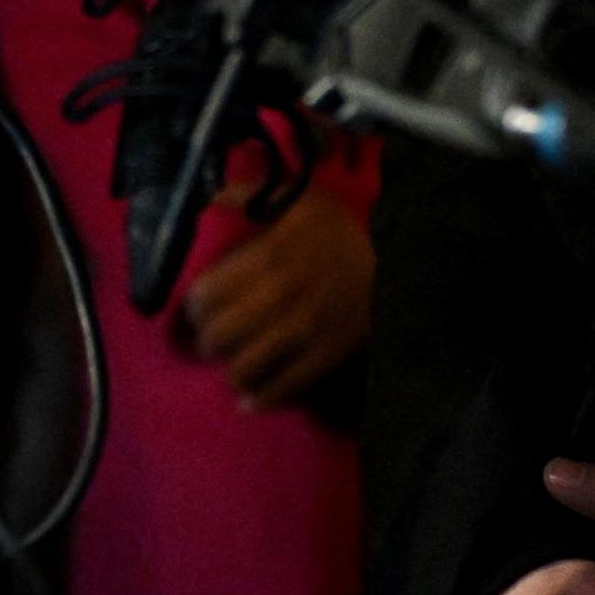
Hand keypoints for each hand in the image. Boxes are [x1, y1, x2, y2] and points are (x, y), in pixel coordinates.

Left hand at [179, 180, 371, 408]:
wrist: (401, 260)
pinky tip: (250, 399)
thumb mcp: (300, 198)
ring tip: (231, 363)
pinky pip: (283, 387)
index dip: (193, 305)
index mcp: (269, 256)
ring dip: (231, 369)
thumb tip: (211, 199)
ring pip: (244, 367)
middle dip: (207, 339)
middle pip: (219, 335)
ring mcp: (304, 331)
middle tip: (210, 336)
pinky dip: (261, 398)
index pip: (207, 293)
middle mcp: (281, 297)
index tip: (196, 306)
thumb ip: (252, 195)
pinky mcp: (326, 356)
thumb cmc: (344, 229)